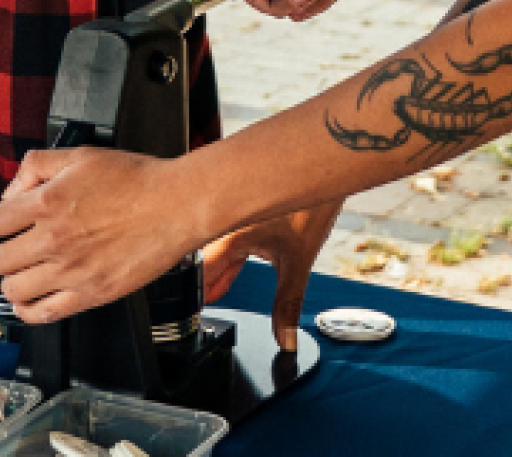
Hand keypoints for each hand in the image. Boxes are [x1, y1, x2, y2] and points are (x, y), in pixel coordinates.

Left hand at [0, 149, 209, 324]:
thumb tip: (12, 192)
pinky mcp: (91, 294)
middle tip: (19, 247)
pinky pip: (42, 314)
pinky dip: (28, 310)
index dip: (1, 220)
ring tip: (26, 273)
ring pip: (13, 289)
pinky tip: (30, 300)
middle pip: (0, 259)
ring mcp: (71, 271)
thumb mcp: (80, 155)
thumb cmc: (136, 180)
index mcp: (47, 203)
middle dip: (6, 250)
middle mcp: (53, 240)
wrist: (175, 205)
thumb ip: (37, 166)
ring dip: (14, 281)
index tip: (10, 223)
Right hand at [201, 200, 343, 349]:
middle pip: (201, 265)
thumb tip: (285, 339)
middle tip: (197, 315)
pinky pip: (223, 247)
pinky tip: (226, 280)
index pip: (198, 273)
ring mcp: (231, 219)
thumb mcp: (298, 264)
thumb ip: (288, 305)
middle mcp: (224, 223)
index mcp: (229, 234)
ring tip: (213, 300)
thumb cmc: (311, 206)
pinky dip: (224, 266)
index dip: (192, 298)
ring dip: (212, 278)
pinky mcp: (241, 217)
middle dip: (201, 290)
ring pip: (212, 255)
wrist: (324, 172)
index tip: (187, 318)